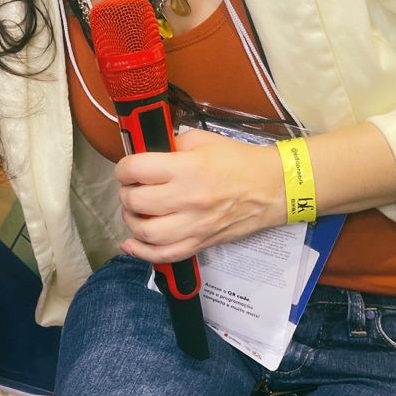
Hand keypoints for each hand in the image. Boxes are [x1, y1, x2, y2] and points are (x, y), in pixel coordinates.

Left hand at [115, 129, 283, 262]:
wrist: (271, 188)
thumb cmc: (238, 161)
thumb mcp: (201, 140)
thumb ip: (170, 145)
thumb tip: (146, 154)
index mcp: (186, 169)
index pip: (136, 170)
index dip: (124, 168)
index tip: (127, 169)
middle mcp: (187, 199)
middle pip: (135, 202)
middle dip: (126, 193)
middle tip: (132, 188)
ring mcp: (193, 226)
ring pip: (145, 233)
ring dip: (131, 221)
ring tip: (136, 211)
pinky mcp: (200, 243)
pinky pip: (164, 256)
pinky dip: (142, 252)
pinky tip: (132, 243)